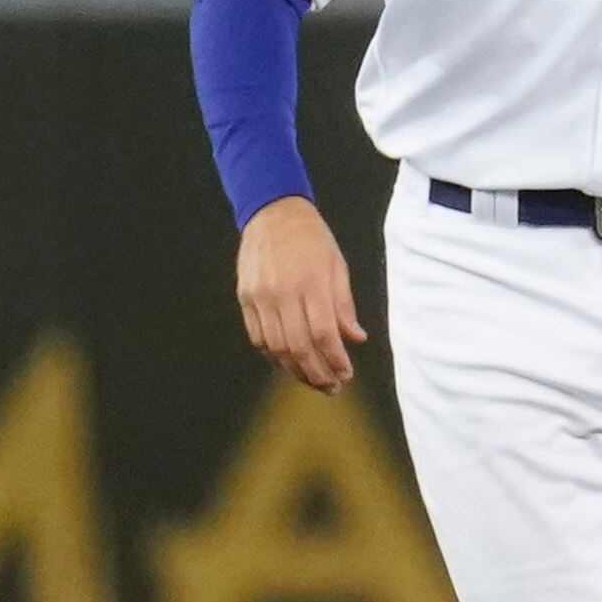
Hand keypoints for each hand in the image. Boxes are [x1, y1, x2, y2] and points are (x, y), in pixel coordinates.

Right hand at [235, 196, 365, 390]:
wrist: (273, 213)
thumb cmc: (312, 240)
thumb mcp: (338, 267)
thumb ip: (344, 305)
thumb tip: (356, 338)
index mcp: (311, 284)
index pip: (324, 334)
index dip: (335, 360)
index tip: (346, 374)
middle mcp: (283, 293)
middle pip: (298, 347)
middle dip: (317, 373)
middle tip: (332, 387)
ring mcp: (260, 296)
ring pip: (276, 347)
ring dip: (295, 370)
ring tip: (313, 380)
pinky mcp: (245, 297)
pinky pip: (257, 336)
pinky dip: (273, 355)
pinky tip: (289, 362)